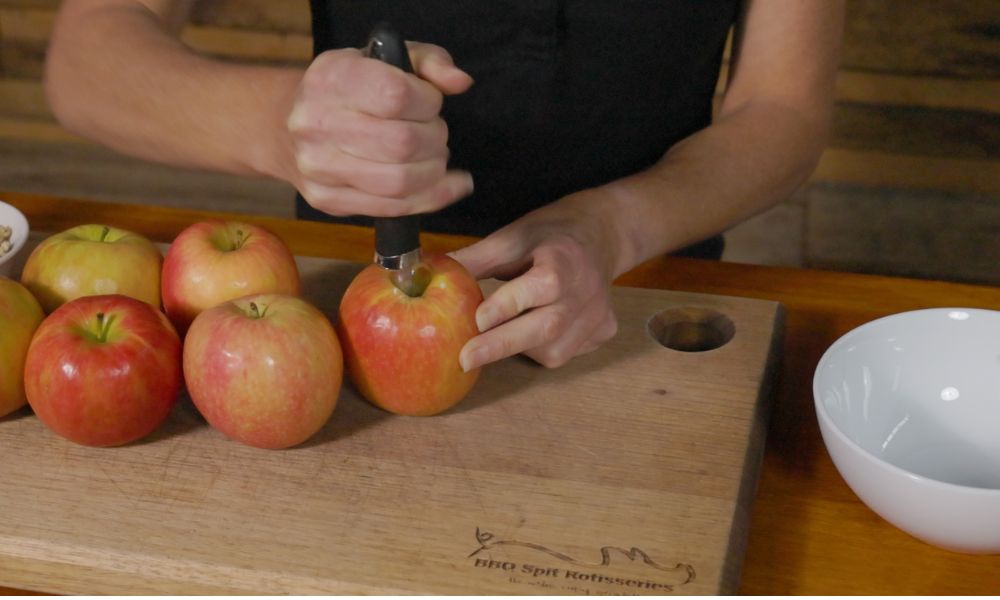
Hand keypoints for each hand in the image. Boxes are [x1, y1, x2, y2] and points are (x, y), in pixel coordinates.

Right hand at [286, 43, 473, 216]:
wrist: (287, 124)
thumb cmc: (349, 88)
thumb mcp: (386, 58)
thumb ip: (429, 62)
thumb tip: (460, 82)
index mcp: (332, 79)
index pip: (396, 95)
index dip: (428, 102)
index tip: (430, 102)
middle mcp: (316, 123)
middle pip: (402, 143)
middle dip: (435, 139)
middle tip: (435, 134)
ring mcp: (318, 167)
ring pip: (400, 181)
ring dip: (434, 171)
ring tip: (435, 158)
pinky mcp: (327, 199)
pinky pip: (392, 208)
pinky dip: (430, 199)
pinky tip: (447, 186)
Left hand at [451, 203, 619, 370]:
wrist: (602, 235)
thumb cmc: (550, 235)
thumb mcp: (513, 236)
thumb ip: (475, 259)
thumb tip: (427, 273)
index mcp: (566, 259)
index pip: (541, 287)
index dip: (509, 305)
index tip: (478, 319)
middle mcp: (588, 291)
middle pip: (548, 326)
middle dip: (503, 344)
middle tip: (465, 358)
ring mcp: (599, 315)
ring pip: (556, 348)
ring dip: (521, 348)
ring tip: (500, 334)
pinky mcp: (604, 332)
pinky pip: (566, 352)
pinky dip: (539, 349)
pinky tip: (531, 333)